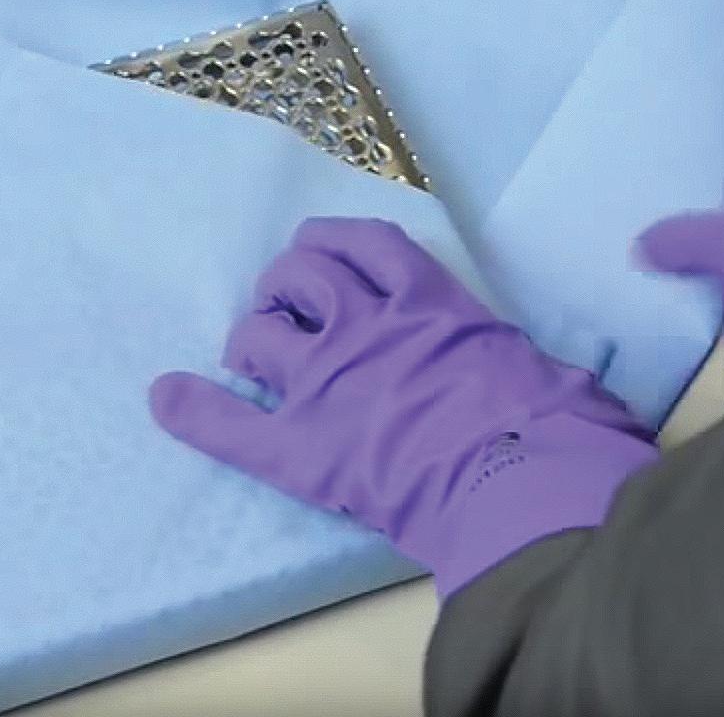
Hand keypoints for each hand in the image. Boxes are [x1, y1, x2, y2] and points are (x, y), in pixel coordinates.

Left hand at [150, 218, 656, 596]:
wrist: (528, 479)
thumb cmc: (559, 426)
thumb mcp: (547, 369)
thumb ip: (514, 361)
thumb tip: (552, 383)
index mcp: (430, 303)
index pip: (365, 247)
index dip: (331, 244)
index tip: (318, 252)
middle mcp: (368, 329)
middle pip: (301, 276)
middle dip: (285, 285)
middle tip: (286, 310)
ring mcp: (332, 384)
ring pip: (261, 333)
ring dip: (251, 334)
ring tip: (252, 349)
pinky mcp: (308, 448)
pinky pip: (236, 425)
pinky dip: (196, 411)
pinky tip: (165, 397)